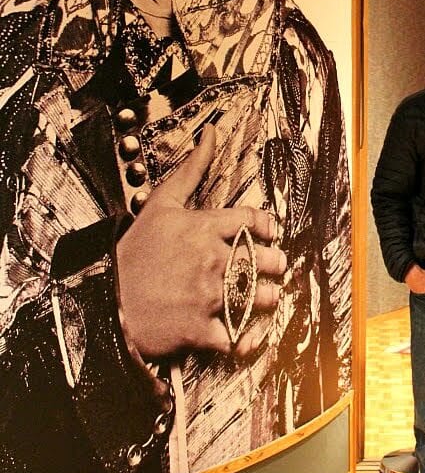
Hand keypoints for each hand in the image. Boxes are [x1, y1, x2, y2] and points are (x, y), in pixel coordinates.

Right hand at [116, 126, 286, 360]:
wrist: (102, 300)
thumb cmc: (133, 253)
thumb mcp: (161, 204)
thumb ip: (192, 169)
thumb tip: (212, 133)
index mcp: (205, 227)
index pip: (254, 221)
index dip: (267, 228)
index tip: (267, 235)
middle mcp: (212, 260)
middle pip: (266, 260)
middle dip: (274, 265)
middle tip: (270, 268)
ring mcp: (208, 296)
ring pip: (260, 298)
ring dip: (266, 299)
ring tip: (260, 298)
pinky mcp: (201, 330)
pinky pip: (239, 338)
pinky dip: (246, 340)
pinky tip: (244, 334)